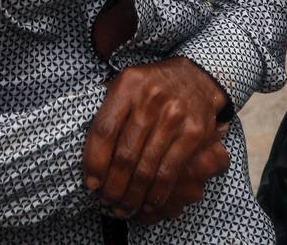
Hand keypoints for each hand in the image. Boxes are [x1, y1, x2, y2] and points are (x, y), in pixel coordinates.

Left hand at [83, 57, 230, 221]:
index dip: (94, 162)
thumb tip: (89, 165)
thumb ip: (108, 114)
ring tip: (123, 209)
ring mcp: (174, 116)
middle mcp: (151, 98)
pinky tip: (147, 203)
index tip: (91, 184)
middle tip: (106, 202)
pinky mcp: (193, 132)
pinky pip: (169, 170)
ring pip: (146, 167)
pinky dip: (156, 193)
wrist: (196, 78)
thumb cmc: (152, 88)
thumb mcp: (126, 86)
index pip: (104, 130)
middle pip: (125, 154)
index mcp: (127, 85)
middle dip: (113, 186)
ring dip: (132, 196)